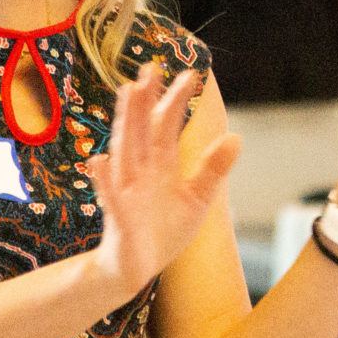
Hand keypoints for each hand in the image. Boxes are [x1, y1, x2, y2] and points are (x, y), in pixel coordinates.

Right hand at [88, 64, 241, 302]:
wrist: (137, 269)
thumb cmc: (164, 230)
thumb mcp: (197, 199)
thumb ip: (213, 169)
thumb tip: (236, 137)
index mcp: (161, 164)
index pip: (169, 126)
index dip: (177, 101)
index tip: (191, 75)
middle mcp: (141, 171)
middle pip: (143, 129)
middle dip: (146, 100)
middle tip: (150, 67)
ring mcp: (127, 191)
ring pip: (126, 150)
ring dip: (126, 123)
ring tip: (128, 93)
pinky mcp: (119, 217)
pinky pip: (110, 196)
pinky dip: (105, 179)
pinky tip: (100, 161)